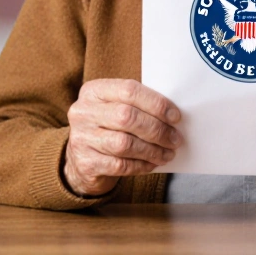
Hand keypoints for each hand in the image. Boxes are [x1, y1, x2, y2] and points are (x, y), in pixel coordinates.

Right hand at [63, 79, 182, 196]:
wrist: (80, 158)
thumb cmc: (108, 127)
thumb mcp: (115, 108)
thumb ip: (138, 106)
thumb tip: (172, 117)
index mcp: (93, 91)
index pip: (129, 90)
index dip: (156, 104)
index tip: (175, 117)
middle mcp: (83, 112)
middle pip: (127, 117)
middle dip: (157, 129)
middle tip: (175, 139)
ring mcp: (81, 138)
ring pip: (124, 144)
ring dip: (152, 150)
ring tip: (167, 153)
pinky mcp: (85, 163)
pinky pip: (120, 165)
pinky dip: (141, 165)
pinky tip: (152, 164)